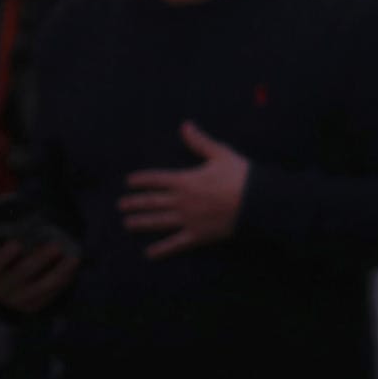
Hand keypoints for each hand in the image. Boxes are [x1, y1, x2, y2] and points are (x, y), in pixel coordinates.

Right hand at [0, 240, 78, 313]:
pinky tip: (73, 269)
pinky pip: (52, 294)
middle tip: (57, 246)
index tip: (18, 243)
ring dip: (60, 271)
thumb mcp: (1, 254)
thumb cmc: (6, 262)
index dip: (4, 256)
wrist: (6, 290)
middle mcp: (0, 291)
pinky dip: (64, 281)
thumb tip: (24, 231)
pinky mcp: (34, 306)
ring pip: (42, 287)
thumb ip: (10, 245)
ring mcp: (18, 302)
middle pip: (22, 274)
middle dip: (40, 259)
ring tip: (74, 258)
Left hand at [119, 122, 250, 260]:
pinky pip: (175, 243)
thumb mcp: (220, 154)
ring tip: (127, 224)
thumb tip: (185, 125)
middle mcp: (181, 201)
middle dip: (135, 203)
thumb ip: (200, 142)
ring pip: (158, 221)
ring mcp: (187, 219)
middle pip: (152, 202)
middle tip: (121, 205)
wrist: (256, 201)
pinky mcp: (197, 235)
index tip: (129, 181)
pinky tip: (149, 253)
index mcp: (185, 180)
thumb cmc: (240, 175)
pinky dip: (162, 249)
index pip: (156, 179)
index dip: (142, 180)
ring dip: (141, 223)